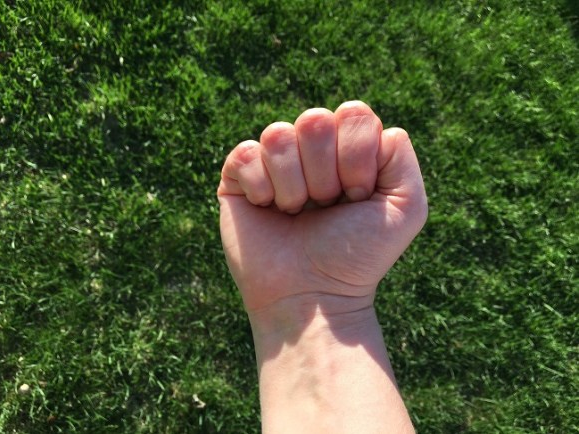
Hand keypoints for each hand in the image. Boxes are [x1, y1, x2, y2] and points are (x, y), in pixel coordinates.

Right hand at [218, 101, 426, 314]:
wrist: (313, 296)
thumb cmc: (357, 256)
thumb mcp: (406, 208)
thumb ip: (402, 156)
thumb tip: (374, 127)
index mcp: (347, 148)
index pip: (353, 114)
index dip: (357, 158)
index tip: (357, 197)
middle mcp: (311, 150)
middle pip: (314, 120)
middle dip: (325, 175)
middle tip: (325, 207)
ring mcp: (273, 161)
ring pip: (278, 135)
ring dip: (293, 186)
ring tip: (297, 214)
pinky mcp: (238, 177)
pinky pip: (246, 155)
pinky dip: (261, 190)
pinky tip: (268, 212)